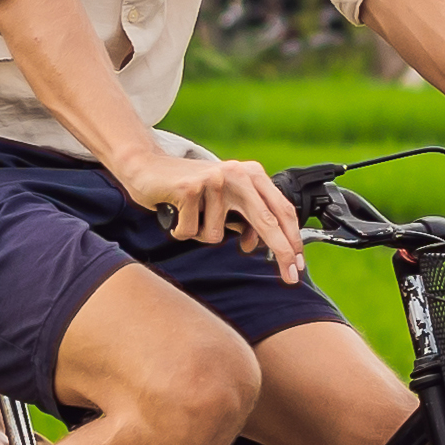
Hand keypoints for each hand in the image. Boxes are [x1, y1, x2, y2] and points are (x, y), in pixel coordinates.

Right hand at [141, 147, 306, 269]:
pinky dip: (181, 230)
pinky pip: (192, 232)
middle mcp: (238, 174)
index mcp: (252, 175)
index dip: (292, 239)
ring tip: (191, 216)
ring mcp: (215, 181)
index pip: (281, 210)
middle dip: (281, 253)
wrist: (146, 166)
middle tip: (290, 278)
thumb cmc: (188, 188)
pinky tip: (176, 214)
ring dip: (201, 234)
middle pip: (267, 222)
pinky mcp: (190, 189)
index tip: (298, 264)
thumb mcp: (224, 199)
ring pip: (218, 236)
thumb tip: (258, 245)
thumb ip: (244, 217)